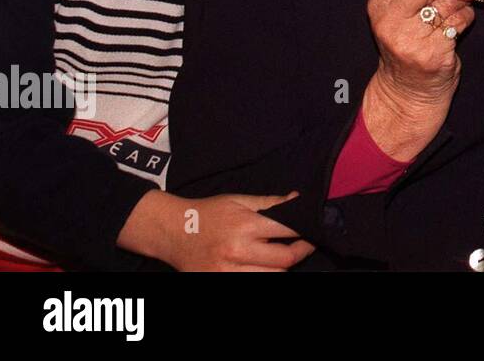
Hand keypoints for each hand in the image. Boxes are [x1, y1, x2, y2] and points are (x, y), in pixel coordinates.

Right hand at [121, 189, 314, 270]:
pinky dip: (263, 276)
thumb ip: (270, 202)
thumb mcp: (239, 200)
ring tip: (284, 257)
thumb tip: (297, 199)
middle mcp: (237, 251)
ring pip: (272, 277)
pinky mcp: (218, 282)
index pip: (288, 232)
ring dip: (283, 268)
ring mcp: (227, 271)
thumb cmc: (208, 212)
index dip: (305, 233)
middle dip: (300, 252)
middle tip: (304, 246)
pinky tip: (266, 268)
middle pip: (284, 260)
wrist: (171, 231)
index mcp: (245, 226)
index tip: (312, 231)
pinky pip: (251, 284)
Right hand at [366, 0, 479, 107]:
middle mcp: (389, 20)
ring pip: (446, 3)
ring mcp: (408, 40)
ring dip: (463, 1)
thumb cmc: (410, 44)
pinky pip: (458, 23)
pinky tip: (459, 26)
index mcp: (380, 3)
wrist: (408, 91)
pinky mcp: (430, 55)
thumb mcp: (401, 12)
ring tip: (462, 7)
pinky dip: (466, 19)